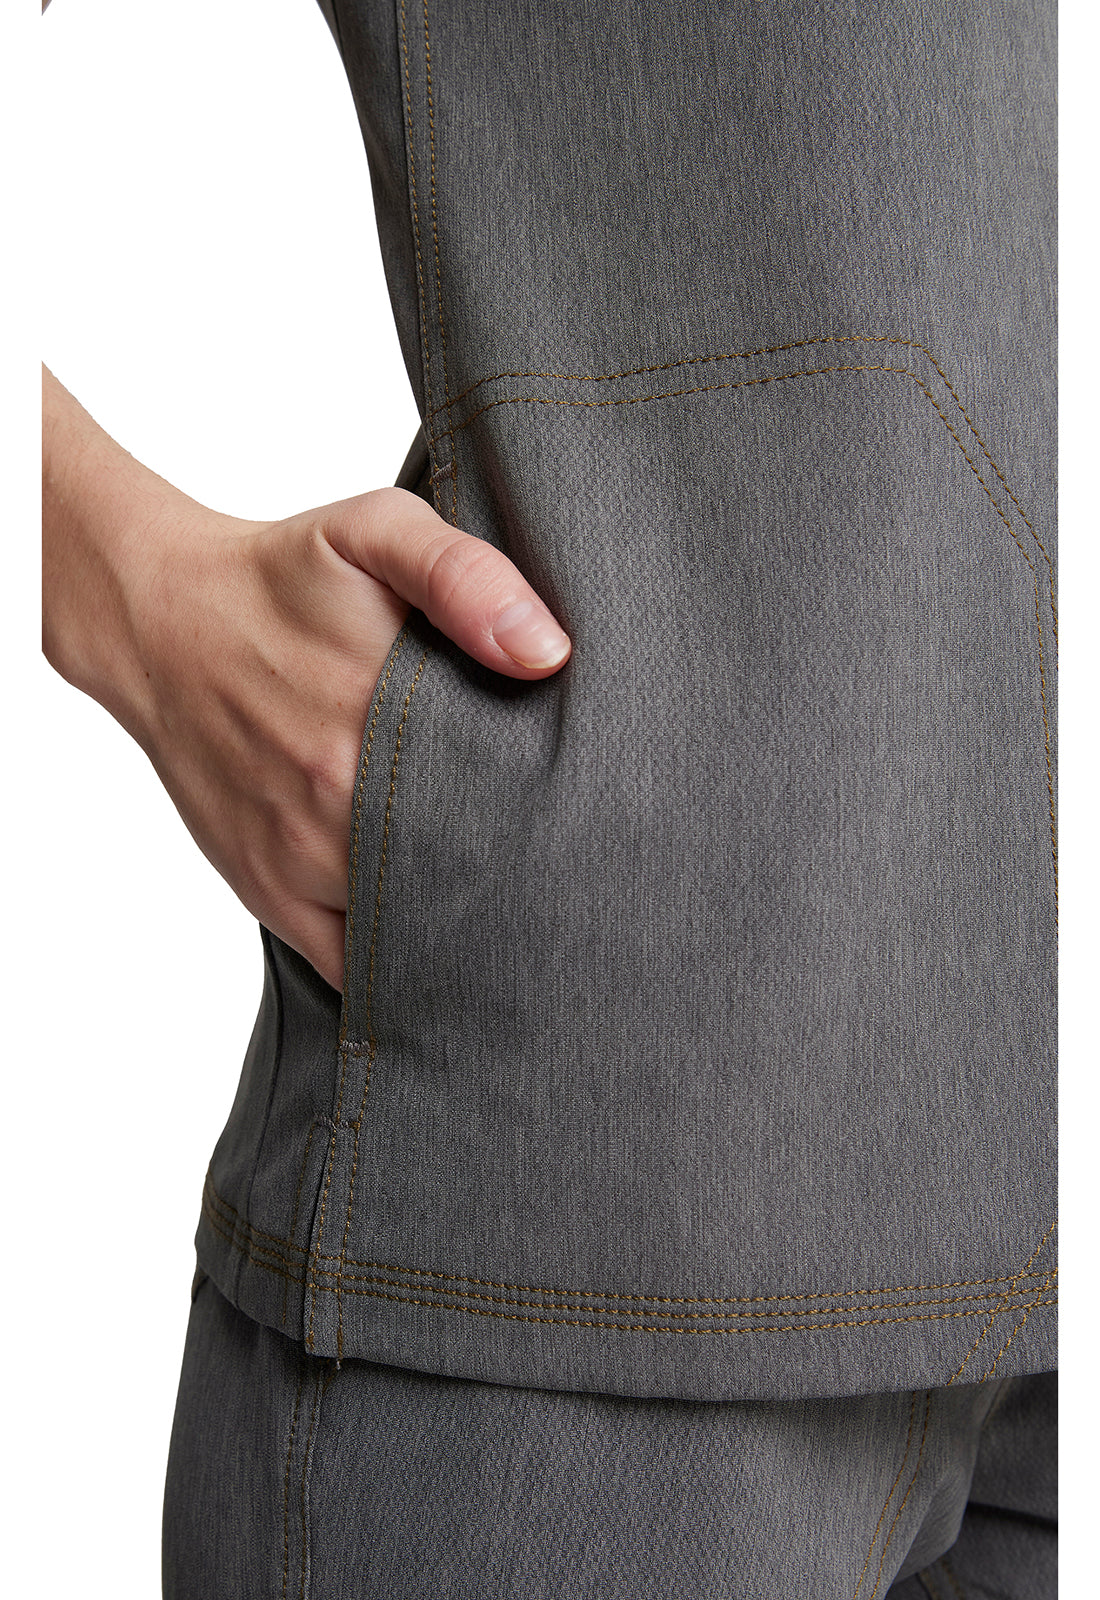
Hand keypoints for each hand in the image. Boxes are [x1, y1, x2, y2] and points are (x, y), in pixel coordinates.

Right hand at [130, 490, 571, 989]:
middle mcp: (336, 796)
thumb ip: (464, 575)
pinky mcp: (270, 892)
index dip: (561, 818)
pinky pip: (353, 966)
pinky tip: (442, 944)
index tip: (601, 822)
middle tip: (577, 874)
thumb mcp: (374, 531)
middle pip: (468, 870)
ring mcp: (299, 856)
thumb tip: (546, 653)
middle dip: (525, 880)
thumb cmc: (279, 578)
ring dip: (469, 928)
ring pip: (415, 931)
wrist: (160, 622)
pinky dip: (401, 968)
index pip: (506, 798)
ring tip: (521, 912)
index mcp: (376, 711)